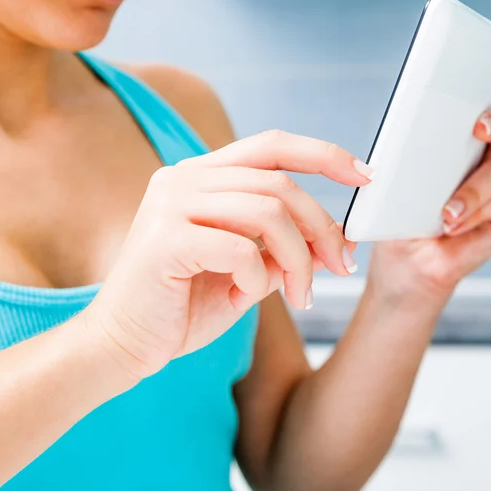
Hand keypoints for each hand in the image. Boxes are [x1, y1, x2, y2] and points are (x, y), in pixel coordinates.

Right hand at [81, 131, 367, 377]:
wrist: (126, 344)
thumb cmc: (185, 306)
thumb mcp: (248, 271)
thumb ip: (282, 248)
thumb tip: (338, 238)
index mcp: (202, 177)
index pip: (271, 146)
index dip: (323, 155)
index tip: (364, 176)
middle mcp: (184, 178)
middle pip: (280, 183)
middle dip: (322, 228)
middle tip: (341, 267)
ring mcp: (171, 203)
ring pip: (268, 211)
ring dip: (299, 259)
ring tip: (302, 295)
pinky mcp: (165, 238)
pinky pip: (239, 249)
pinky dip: (257, 277)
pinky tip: (245, 297)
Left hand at [368, 50, 490, 301]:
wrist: (403, 265)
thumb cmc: (398, 220)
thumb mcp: (394, 182)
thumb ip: (404, 157)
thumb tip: (399, 135)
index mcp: (460, 142)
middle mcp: (485, 159)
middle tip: (478, 125)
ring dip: (473, 189)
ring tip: (446, 212)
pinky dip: (477, 212)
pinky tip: (453, 224)